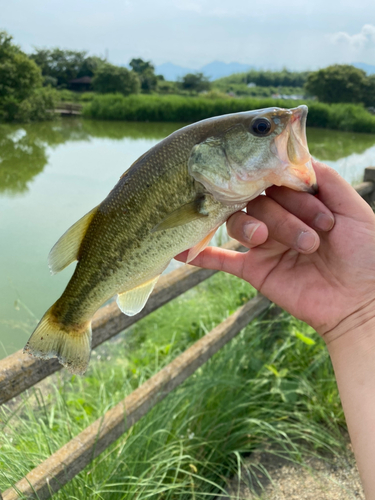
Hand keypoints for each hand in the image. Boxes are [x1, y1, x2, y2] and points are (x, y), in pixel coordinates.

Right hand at [177, 160, 374, 338]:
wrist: (362, 302)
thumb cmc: (365, 254)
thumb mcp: (352, 208)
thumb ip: (323, 178)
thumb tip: (293, 154)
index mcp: (300, 202)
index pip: (277, 179)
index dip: (286, 183)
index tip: (299, 193)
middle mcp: (279, 219)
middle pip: (257, 199)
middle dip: (283, 214)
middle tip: (312, 238)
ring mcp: (264, 244)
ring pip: (241, 222)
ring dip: (254, 227)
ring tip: (268, 241)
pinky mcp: (254, 270)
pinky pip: (221, 260)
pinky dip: (200, 253)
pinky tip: (178, 248)